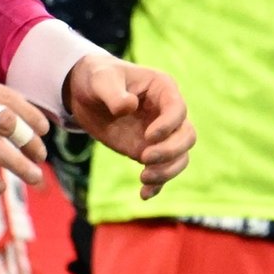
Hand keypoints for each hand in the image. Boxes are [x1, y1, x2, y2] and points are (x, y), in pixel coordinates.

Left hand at [65, 55, 192, 199]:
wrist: (85, 94)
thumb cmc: (97, 79)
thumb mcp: (101, 81)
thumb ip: (114, 94)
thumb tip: (129, 107)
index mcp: (163, 89)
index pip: (178, 110)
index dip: (168, 126)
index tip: (148, 137)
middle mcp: (167, 114)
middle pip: (187, 136)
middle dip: (171, 151)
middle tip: (144, 158)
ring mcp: (160, 135)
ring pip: (180, 157)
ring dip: (167, 171)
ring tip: (143, 177)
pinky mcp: (148, 151)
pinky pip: (163, 171)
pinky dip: (157, 185)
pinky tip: (143, 194)